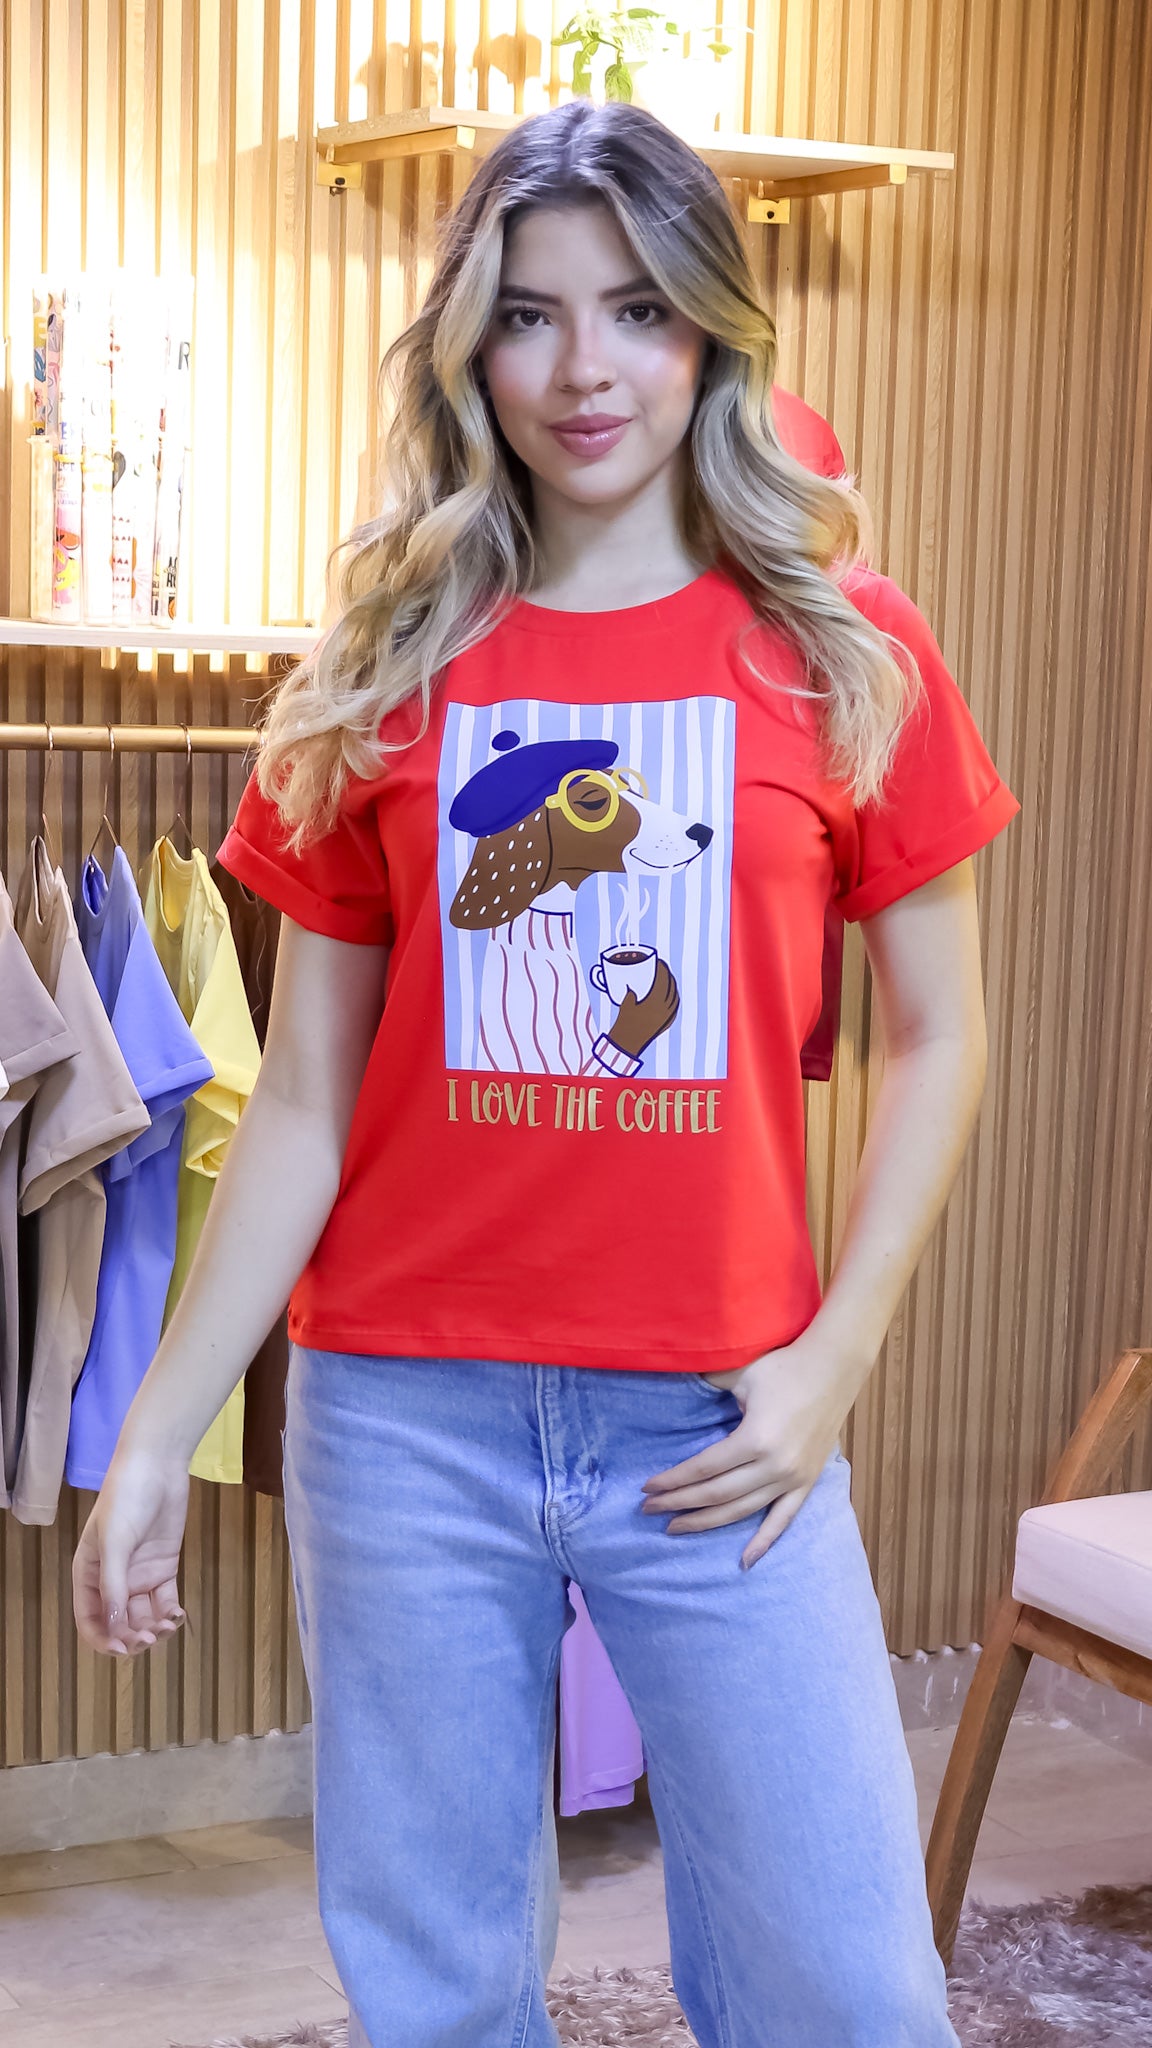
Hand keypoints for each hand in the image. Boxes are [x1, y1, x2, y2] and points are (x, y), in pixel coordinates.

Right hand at [73, 1443, 192, 1656]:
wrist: (157, 1466)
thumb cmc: (126, 1499)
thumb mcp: (115, 1542)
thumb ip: (114, 1585)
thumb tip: (114, 1626)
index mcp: (88, 1575)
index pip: (90, 1620)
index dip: (104, 1639)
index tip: (123, 1649)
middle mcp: (112, 1580)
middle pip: (119, 1624)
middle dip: (133, 1637)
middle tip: (150, 1639)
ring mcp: (138, 1575)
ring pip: (143, 1616)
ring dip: (154, 1628)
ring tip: (168, 1626)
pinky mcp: (163, 1567)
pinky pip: (165, 1601)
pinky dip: (171, 1613)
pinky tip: (178, 1616)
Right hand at [607, 959, 679, 1056]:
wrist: (628, 1043)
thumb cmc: (625, 1023)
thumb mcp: (626, 1003)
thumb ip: (631, 992)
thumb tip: (632, 985)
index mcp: (655, 1001)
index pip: (663, 980)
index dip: (663, 969)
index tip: (659, 962)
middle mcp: (664, 1008)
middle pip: (671, 986)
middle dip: (668, 975)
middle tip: (662, 968)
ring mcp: (667, 1016)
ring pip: (675, 997)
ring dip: (673, 986)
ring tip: (668, 979)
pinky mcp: (667, 1022)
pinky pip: (674, 1008)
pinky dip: (674, 999)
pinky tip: (672, 996)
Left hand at [640, 1330, 871, 1568]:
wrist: (836, 1368)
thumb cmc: (785, 1366)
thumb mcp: (741, 1373)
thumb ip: (707, 1386)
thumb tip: (676, 1386)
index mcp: (755, 1439)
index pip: (703, 1469)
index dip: (673, 1480)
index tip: (648, 1488)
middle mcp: (774, 1466)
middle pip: (716, 1494)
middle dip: (679, 1503)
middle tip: (649, 1510)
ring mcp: (793, 1478)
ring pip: (741, 1510)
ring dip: (706, 1522)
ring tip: (675, 1527)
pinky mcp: (807, 1482)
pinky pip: (783, 1519)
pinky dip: (764, 1542)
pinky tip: (744, 1561)